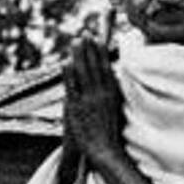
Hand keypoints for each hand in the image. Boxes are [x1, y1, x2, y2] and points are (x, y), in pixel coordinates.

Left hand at [63, 37, 123, 166]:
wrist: (105, 151)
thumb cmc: (111, 132)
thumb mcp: (116, 109)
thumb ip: (113, 93)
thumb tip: (112, 78)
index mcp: (113, 93)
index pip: (106, 67)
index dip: (101, 51)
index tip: (98, 38)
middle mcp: (101, 94)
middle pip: (94, 65)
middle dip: (89, 48)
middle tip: (85, 32)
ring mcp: (89, 100)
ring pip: (83, 72)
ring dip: (79, 55)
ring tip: (75, 40)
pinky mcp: (77, 108)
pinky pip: (72, 86)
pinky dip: (69, 73)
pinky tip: (66, 62)